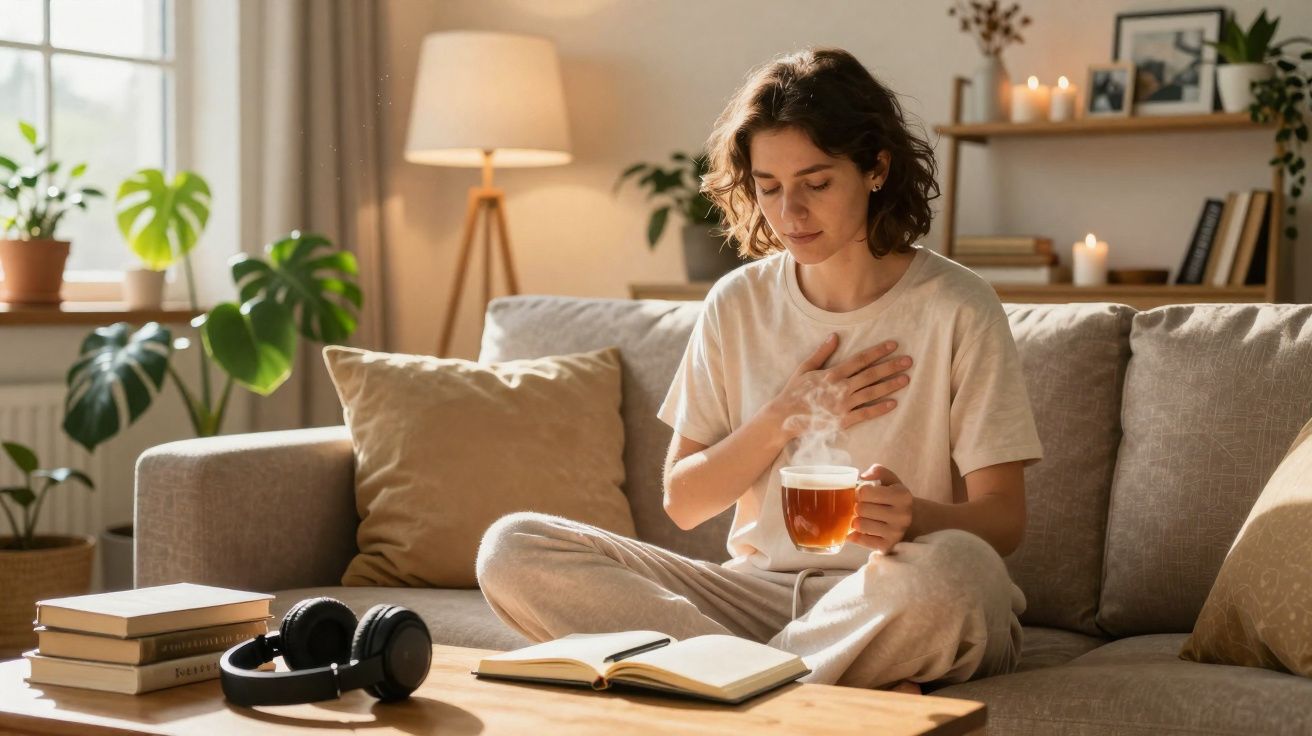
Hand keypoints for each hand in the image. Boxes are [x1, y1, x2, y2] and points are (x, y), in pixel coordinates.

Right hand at [769, 334, 912, 439]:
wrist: (785, 417)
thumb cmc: (794, 392)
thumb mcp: (805, 368)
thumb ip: (822, 353)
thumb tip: (835, 336)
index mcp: (832, 373)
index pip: (861, 359)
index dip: (878, 351)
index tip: (893, 345)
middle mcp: (841, 388)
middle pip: (871, 375)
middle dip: (891, 367)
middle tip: (909, 361)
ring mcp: (843, 405)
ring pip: (872, 393)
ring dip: (890, 385)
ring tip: (906, 379)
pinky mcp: (843, 420)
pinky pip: (865, 414)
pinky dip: (880, 409)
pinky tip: (893, 404)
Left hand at [847, 464, 913, 554]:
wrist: (911, 520)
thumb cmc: (894, 497)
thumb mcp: (891, 480)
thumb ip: (878, 471)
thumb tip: (862, 476)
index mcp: (902, 496)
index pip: (865, 492)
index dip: (858, 492)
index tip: (862, 494)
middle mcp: (902, 516)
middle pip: (861, 509)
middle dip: (856, 506)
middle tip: (860, 506)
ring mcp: (896, 533)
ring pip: (859, 525)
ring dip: (855, 520)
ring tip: (861, 517)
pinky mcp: (887, 547)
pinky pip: (860, 540)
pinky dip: (855, 534)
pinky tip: (860, 530)